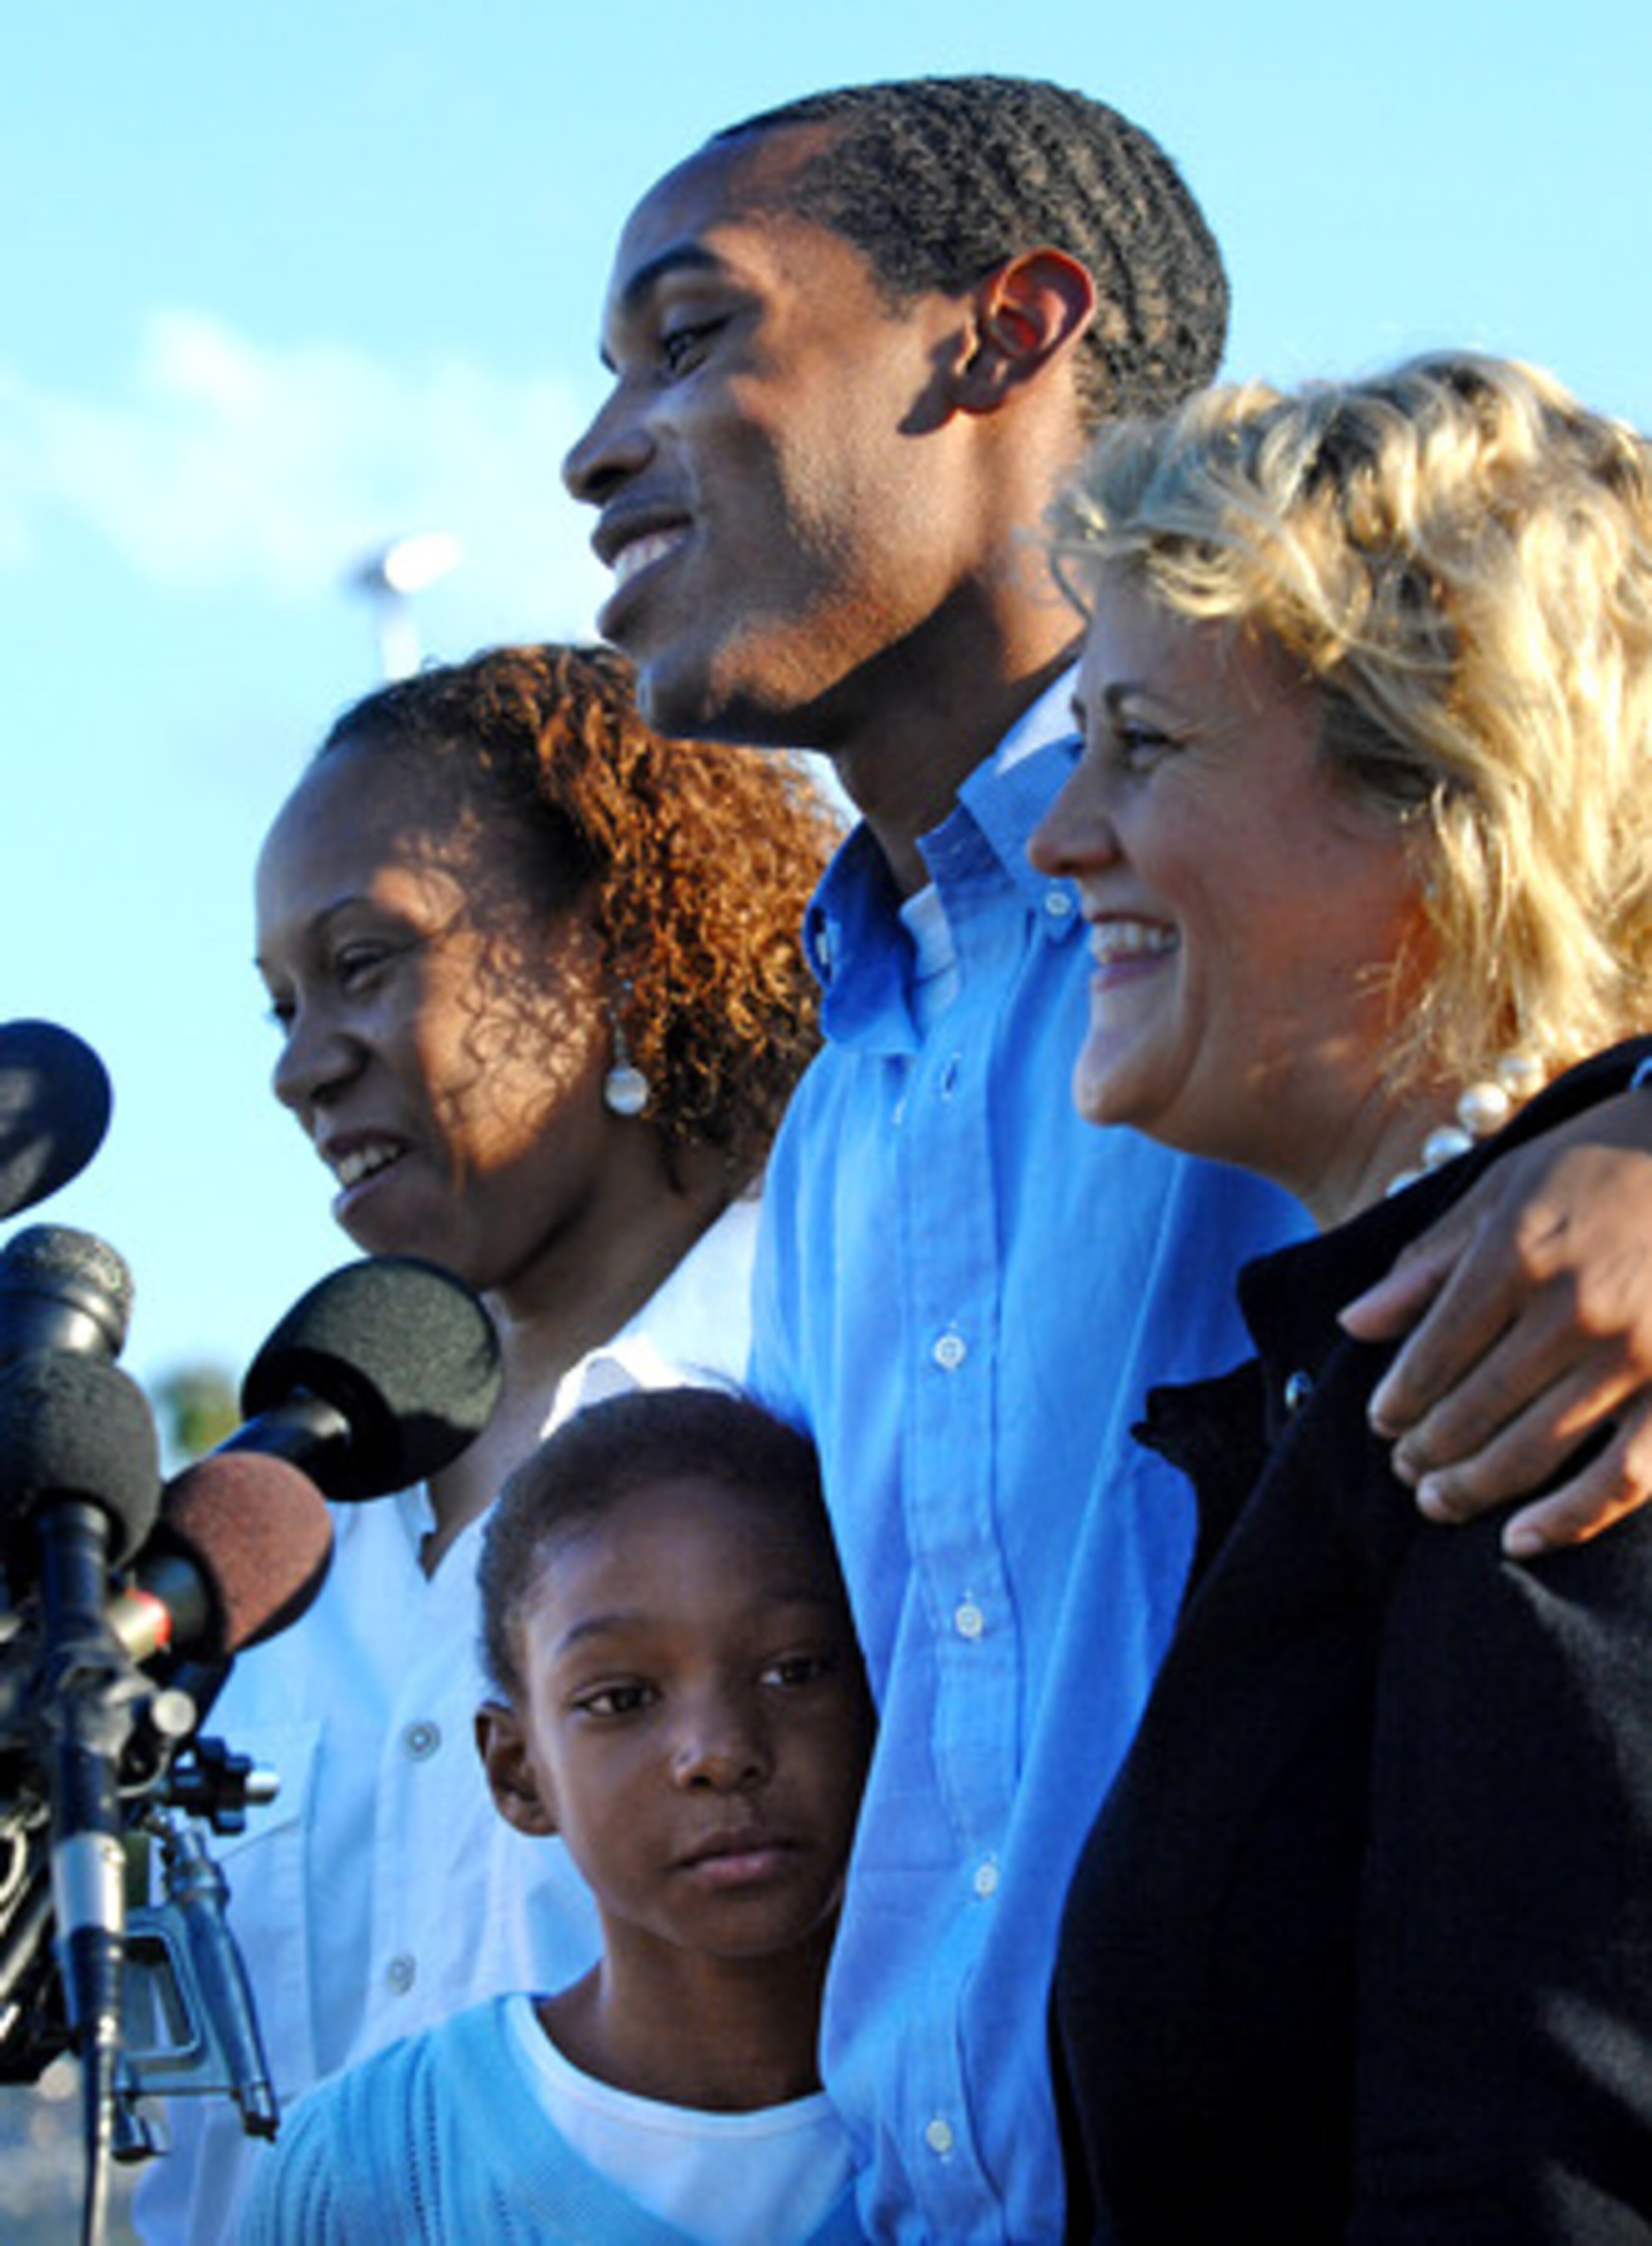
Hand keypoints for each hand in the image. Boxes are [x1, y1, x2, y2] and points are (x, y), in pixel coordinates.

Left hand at [1339, 1092, 1651, 1555]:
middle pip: (1475, 1408)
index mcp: (1517, 1254)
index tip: (1382, 1422)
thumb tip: (1352, 1323)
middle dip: (1427, 1449)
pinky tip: (1522, 1541)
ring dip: (1475, 1487)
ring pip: (1534, 1451)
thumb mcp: (1504, 1187)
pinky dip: (1569, 1519)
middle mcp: (1571, 1311)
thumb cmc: (1599, 1162)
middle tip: (1405, 1469)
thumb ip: (1429, 1261)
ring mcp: (1633, 1357)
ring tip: (1438, 1501)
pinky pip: (1624, 1478)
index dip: (1399, 1399)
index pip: (1434, 1353)